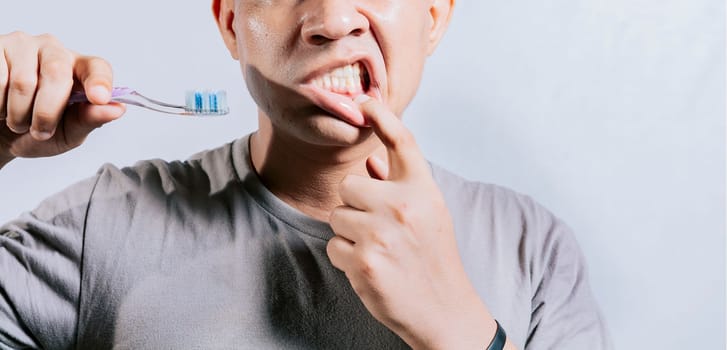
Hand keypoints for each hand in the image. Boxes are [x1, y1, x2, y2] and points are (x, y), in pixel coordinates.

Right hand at [0, 31, 124, 166]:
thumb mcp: (68, 132)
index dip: (100, 81)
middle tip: (40, 131)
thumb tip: (117, 109)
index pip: (97, 67)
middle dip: (47, 112)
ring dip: (18, 114)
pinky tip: (0, 105)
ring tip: (17, 120)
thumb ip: (90, 120)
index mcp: (79, 69)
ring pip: (23, 81)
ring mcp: (23, 45)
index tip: (99, 98)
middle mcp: (54, 50)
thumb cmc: (38, 131)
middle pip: (57, 74)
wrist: (0, 134)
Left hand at [326, 96, 498, 349]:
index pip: (401, 141)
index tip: (364, 101)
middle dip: (354, 205)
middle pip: (348, 185)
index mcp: (423, 190)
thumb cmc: (433, 258)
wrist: (443, 309)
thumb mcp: (429, 213)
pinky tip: (369, 267)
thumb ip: (401, 185)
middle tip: (376, 227)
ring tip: (376, 250)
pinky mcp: (364, 261)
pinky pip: (333, 246)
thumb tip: (372, 161)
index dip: (381, 115)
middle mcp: (403, 206)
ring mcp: (382, 234)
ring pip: (337, 215)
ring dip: (349, 233)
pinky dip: (345, 258)